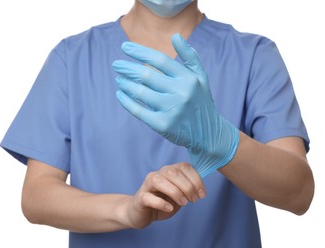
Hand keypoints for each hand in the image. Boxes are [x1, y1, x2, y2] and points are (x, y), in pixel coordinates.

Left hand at [112, 33, 238, 177]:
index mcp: (189, 78)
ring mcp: (172, 110)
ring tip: (119, 79)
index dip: (140, 52)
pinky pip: (138, 111)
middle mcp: (181, 93)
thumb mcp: (201, 77)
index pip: (160, 60)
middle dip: (128, 68)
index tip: (124, 47)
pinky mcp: (163, 125)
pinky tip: (120, 95)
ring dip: (125, 84)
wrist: (208, 133)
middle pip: (147, 75)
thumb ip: (190, 56)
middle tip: (116, 64)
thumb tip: (175, 36)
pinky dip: (126, 101)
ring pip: (140, 92)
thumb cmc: (200, 101)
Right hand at [125, 163, 204, 228]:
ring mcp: (147, 185)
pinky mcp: (140, 198)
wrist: (140, 213)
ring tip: (183, 203)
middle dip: (187, 186)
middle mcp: (158, 174)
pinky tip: (169, 208)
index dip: (196, 179)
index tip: (202, 194)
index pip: (184, 167)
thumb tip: (200, 189)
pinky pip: (149, 197)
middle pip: (173, 172)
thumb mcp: (178, 196)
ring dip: (175, 192)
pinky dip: (161, 203)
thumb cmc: (161, 203)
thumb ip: (187, 190)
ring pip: (159, 181)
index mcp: (169, 171)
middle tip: (193, 200)